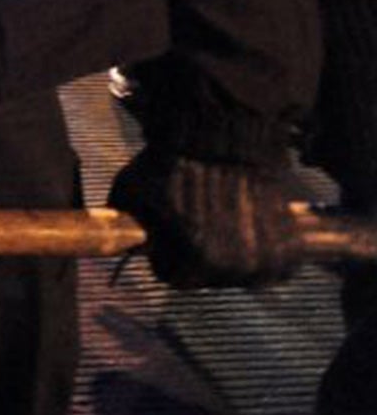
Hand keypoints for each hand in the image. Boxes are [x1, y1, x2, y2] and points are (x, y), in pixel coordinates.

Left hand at [108, 147, 301, 287]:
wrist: (223, 136)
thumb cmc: (172, 163)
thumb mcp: (130, 193)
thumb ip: (125, 225)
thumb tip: (125, 242)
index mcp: (196, 259)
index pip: (174, 277)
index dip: (165, 254)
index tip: (167, 234)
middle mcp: (235, 266)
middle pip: (208, 278)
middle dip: (197, 256)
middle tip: (195, 223)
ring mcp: (266, 258)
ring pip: (241, 275)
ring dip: (231, 256)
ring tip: (222, 220)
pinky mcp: (289, 246)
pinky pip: (273, 266)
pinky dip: (262, 251)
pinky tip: (248, 225)